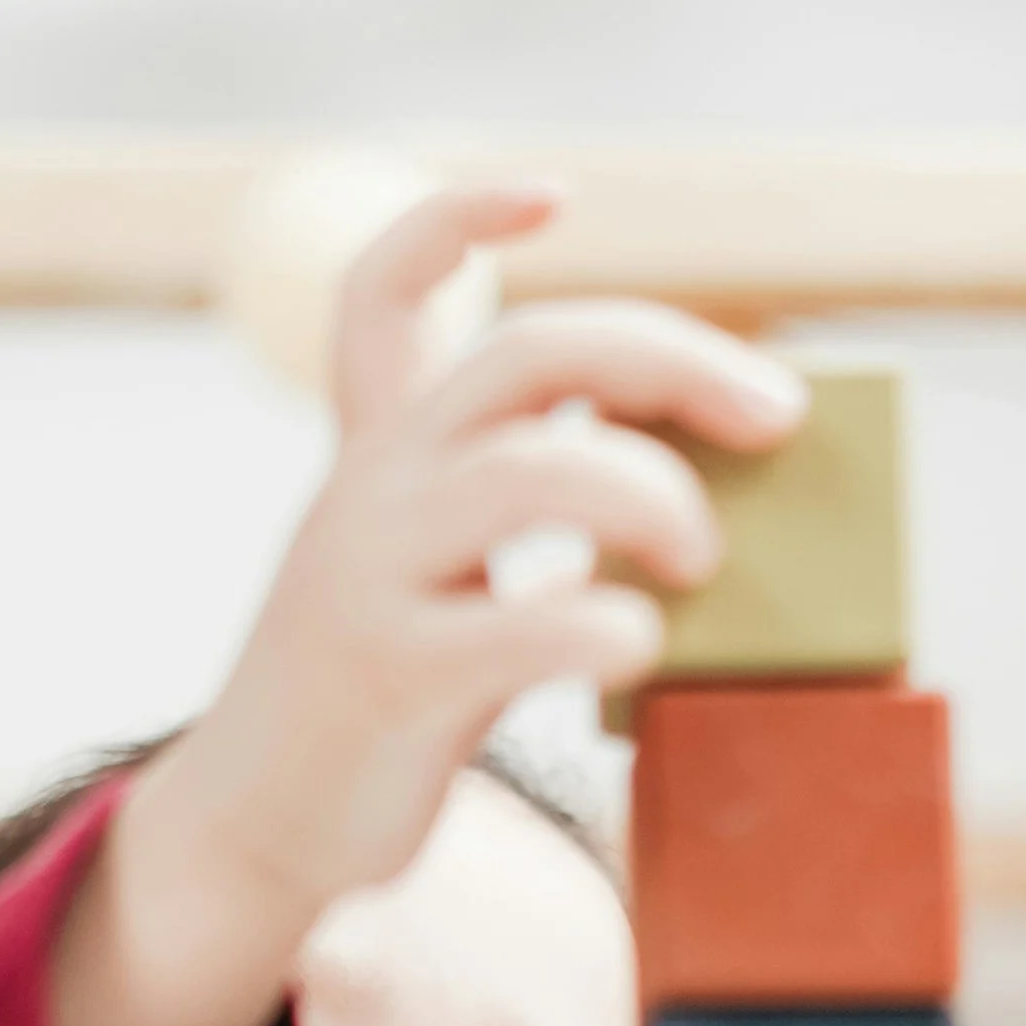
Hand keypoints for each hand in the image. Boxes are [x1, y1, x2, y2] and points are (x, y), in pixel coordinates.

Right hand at [55, 182, 805, 1025]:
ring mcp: (371, 578)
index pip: (381, 290)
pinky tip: (640, 646)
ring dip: (653, 496)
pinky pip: (518, 625)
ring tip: (705, 561)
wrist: (252, 828)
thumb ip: (512, 511)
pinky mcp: (389, 677)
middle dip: (673, 362)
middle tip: (774, 422)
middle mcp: (369, 490)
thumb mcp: (427, 576)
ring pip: (533, 471)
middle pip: (527, 357)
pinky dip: (604, 624)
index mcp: (379, 453)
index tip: (552, 196)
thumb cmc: (378, 700)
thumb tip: (700, 487)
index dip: (458, 221)